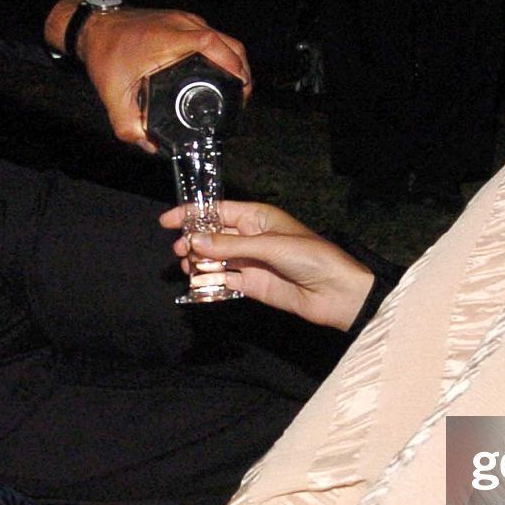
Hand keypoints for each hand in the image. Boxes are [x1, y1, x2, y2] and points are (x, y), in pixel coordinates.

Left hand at [48, 0, 252, 151]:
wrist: (95, 26)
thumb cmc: (105, 51)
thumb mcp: (112, 94)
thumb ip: (128, 125)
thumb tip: (149, 144)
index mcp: (169, 39)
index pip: (212, 44)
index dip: (232, 65)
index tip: (241, 86)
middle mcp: (182, 25)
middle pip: (229, 43)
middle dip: (242, 71)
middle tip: (242, 97)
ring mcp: (185, 21)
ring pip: (224, 39)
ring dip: (235, 63)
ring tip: (237, 89)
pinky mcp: (184, 22)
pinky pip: (214, 37)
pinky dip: (224, 55)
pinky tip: (221, 74)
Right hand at [160, 199, 373, 329]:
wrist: (336, 293)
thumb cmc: (310, 257)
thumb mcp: (269, 246)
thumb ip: (230, 245)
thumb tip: (194, 241)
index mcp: (258, 218)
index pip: (218, 211)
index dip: (192, 214)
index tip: (168, 221)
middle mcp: (251, 238)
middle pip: (213, 236)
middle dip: (193, 241)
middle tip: (180, 251)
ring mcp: (251, 262)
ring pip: (215, 259)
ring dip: (199, 262)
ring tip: (187, 267)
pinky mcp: (252, 286)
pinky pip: (224, 281)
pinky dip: (209, 282)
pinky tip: (198, 283)